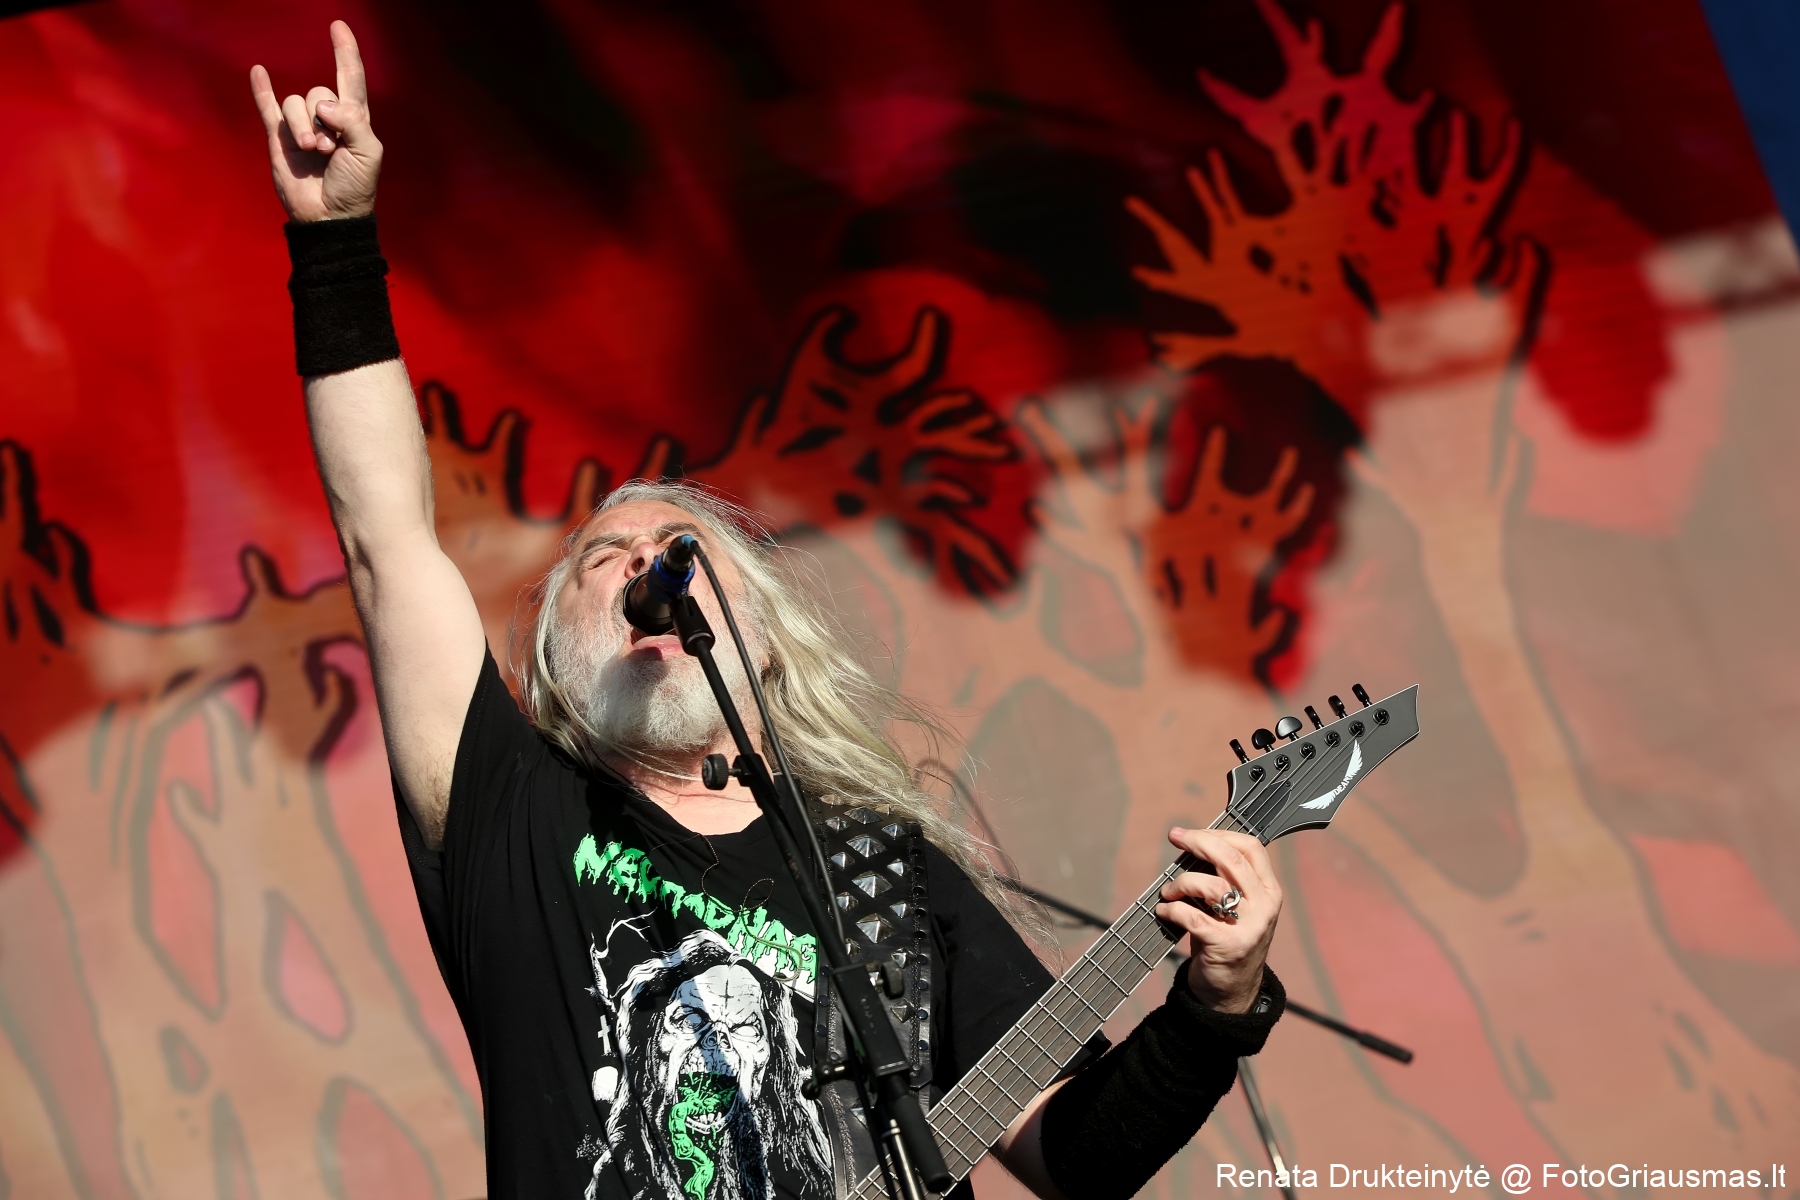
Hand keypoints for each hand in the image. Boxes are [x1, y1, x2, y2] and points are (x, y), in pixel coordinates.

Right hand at [249, 21, 381, 222]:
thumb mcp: (367, 153)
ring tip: (313, 153)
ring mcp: (301, 127)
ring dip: (302, 126)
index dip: (345, 52)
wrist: (328, 217)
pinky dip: (262, 89)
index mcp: (354, 119)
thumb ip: (352, 121)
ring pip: (294, 102)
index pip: (350, 78)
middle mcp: (326, 118)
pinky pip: (267, 107)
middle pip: (318, 92)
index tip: (338, 27)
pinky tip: (258, 72)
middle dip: (322, 119)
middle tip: (329, 150)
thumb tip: (323, 105)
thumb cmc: (355, 188)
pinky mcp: (279, 138)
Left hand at [1155, 828, 1281, 1012]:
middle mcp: (1264, 907)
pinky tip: (1162, 912)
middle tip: (1175, 836)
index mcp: (1269, 891)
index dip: (1219, 833)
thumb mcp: (1238, 907)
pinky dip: (1171, 910)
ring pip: (1212, 886)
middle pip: (1231, 859)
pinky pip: (1192, 917)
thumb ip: (1225, 877)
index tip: (1192, 833)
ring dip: (1181, 882)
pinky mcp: (1227, 946)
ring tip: (1168, 892)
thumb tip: (1190, 843)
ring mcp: (1248, 928)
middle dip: (1199, 842)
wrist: (1232, 992)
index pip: (1251, 847)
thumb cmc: (1227, 939)